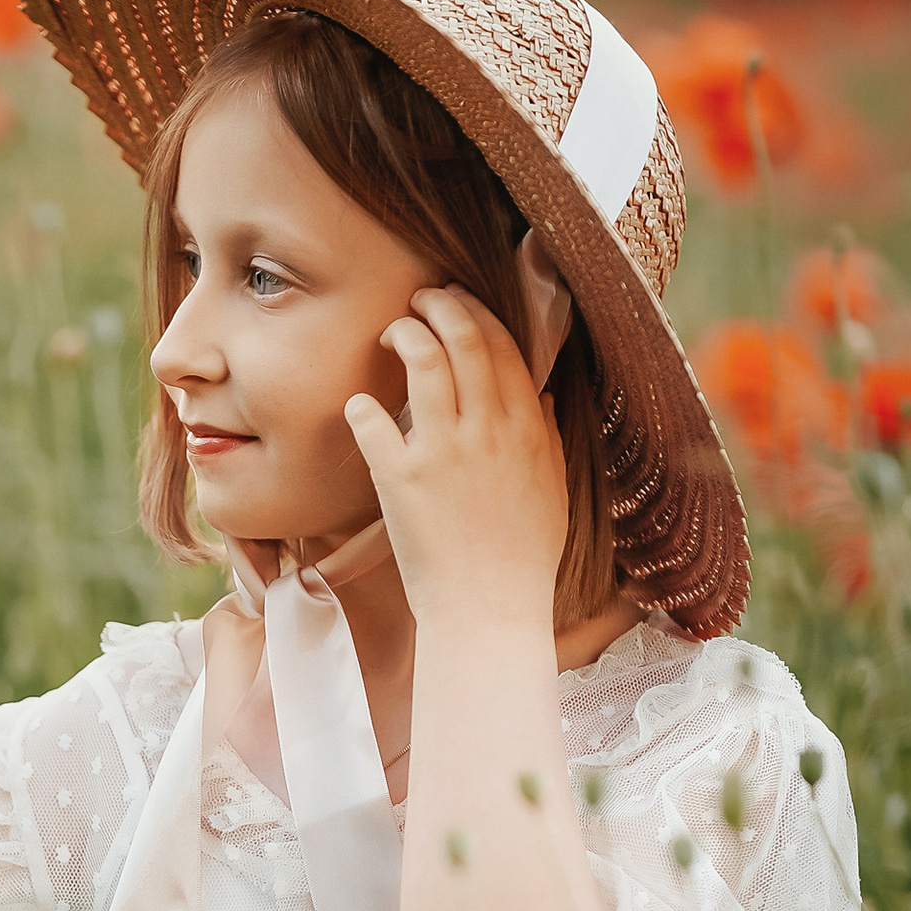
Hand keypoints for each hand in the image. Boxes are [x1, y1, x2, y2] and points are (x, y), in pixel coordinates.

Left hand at [344, 284, 566, 634]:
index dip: (477, 313)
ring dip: (403, 334)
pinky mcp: (401, 479)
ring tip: (389, 334)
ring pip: (424, 361)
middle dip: (439, 305)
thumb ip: (546, 440)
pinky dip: (361, 407)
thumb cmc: (522, 558)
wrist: (489, 609)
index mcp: (527, 429)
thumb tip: (540, 399)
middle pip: (465, 338)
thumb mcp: (552, 491)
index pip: (504, 346)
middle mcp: (488, 430)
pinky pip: (373, 423)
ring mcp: (444, 451)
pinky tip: (358, 406)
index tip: (457, 303)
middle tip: (419, 301)